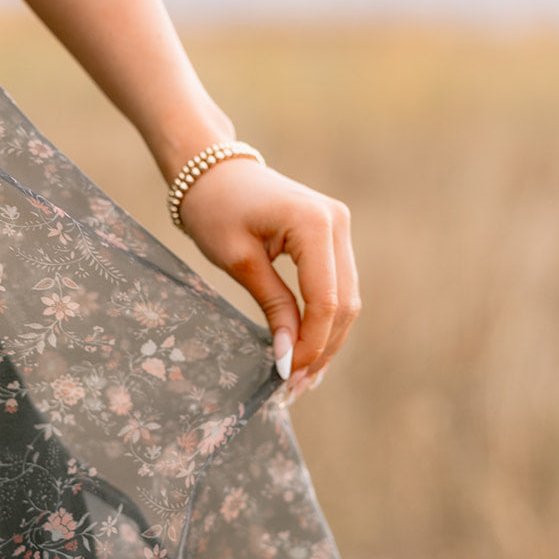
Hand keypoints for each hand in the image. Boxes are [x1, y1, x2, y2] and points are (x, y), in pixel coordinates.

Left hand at [177, 158, 359, 393]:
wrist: (212, 170)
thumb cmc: (215, 209)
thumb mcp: (239, 262)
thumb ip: (273, 307)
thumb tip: (290, 357)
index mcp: (314, 223)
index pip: (325, 300)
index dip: (311, 344)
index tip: (288, 376)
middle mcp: (337, 222)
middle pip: (344, 304)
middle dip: (322, 350)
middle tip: (295, 389)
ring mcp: (339, 227)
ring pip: (346, 300)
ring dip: (326, 341)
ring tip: (301, 379)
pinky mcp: (332, 235)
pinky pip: (336, 287)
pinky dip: (323, 321)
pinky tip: (308, 351)